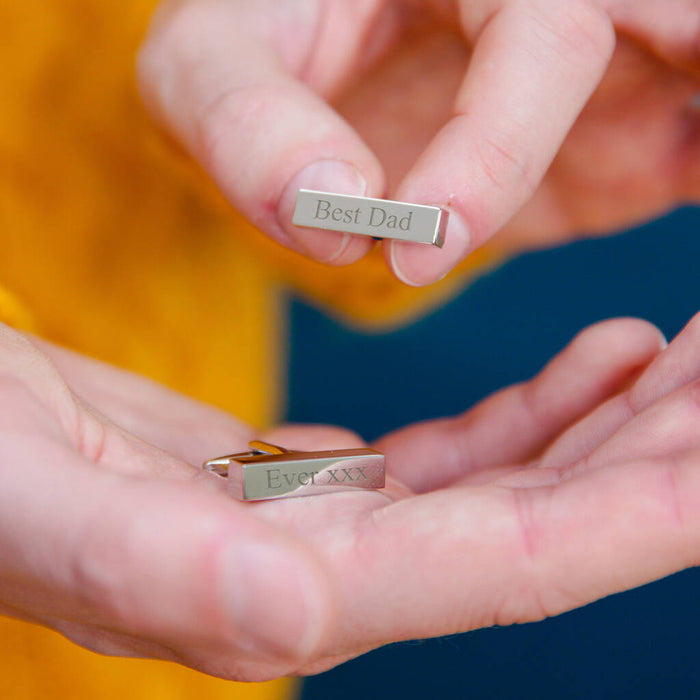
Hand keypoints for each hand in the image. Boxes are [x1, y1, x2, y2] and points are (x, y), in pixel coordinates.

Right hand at [7, 313, 699, 680]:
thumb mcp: (34, 505)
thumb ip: (159, 572)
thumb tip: (290, 613)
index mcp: (284, 593)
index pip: (504, 562)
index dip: (635, 518)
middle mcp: (326, 575)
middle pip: (533, 524)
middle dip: (648, 458)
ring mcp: (327, 528)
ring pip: (506, 484)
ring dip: (601, 424)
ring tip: (671, 353)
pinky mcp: (308, 481)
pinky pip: (452, 456)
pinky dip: (527, 412)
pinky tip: (582, 368)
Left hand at [137, 0, 699, 285]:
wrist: (301, 65)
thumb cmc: (256, 42)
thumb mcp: (212, 59)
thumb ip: (249, 118)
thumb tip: (331, 210)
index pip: (544, 35)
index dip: (494, 153)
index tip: (416, 250)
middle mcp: (564, 6)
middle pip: (683, 50)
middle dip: (666, 137)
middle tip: (653, 264)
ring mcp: (609, 76)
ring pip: (699, 104)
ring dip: (694, 160)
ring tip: (675, 287)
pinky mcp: (623, 148)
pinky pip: (695, 161)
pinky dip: (696, 213)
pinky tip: (682, 320)